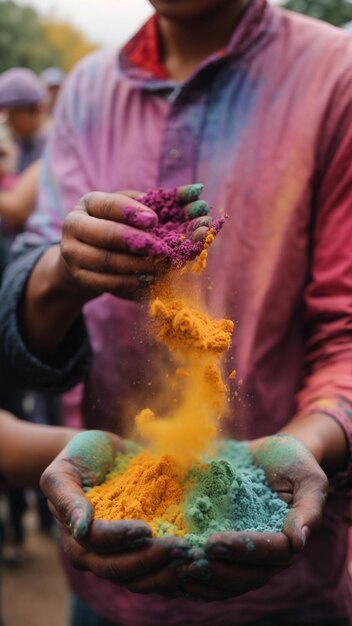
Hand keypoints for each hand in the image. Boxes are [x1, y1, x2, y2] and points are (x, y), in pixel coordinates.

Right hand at [40, 431, 191, 594]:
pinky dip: (174, 571)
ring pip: (140, 579)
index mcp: (75, 538)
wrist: (100, 455)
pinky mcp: (140, 552)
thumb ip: (67, 498)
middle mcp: (96, 555)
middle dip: (151, 560)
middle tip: (181, 547)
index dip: (121, 539)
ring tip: (191, 556)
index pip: (97, 545)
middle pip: (121, 570)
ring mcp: (120, 556)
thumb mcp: (62, 472)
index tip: (146, 529)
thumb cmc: (77, 459)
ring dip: (167, 571)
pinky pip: (156, 571)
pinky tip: (196, 563)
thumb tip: (81, 526)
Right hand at [56, 185, 210, 301]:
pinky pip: (107, 282)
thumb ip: (161, 201)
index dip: (132, 212)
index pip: (109, 205)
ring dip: (139, 265)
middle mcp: (74, 227)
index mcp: (89, 204)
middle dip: (137, 242)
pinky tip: (150, 279)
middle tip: (163, 249)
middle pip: (106, 235)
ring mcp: (74, 255)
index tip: (154, 220)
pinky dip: (131, 282)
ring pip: (108, 261)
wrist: (86, 258)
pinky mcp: (80, 278)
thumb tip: (196, 192)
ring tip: (162, 266)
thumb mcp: (134, 210)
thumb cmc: (118, 226)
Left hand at [169, 435, 327, 600]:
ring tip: (179, 568)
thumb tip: (298, 541)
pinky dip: (196, 574)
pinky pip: (214, 569)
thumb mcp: (309, 480)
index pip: (268, 554)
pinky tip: (173, 569)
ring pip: (229, 579)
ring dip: (204, 578)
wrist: (272, 453)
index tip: (213, 542)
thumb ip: (307, 510)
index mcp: (288, 540)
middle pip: (247, 575)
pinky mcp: (227, 547)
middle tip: (190, 559)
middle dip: (218, 569)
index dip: (241, 550)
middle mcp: (267, 554)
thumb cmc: (294, 463)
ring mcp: (246, 554)